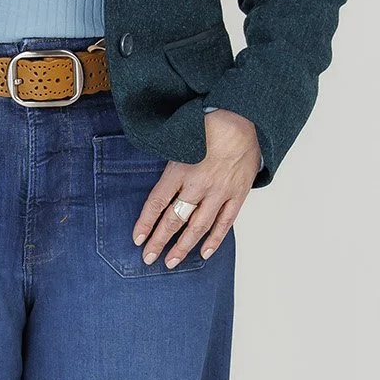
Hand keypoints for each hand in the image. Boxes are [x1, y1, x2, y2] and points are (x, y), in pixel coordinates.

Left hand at [132, 109, 261, 267]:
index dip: (145, 223)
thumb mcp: (180, 139)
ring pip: (198, 226)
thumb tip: (158, 185)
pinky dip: (214, 239)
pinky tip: (204, 253)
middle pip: (174, 219)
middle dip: (159, 241)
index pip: (157, 202)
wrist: (242, 117)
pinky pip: (224, 222)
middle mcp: (198, 184)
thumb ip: (170, 163)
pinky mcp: (237, 194)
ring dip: (183, 246)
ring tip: (171, 262)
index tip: (137, 238)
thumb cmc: (209, 124)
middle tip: (148, 257)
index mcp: (180, 169)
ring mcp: (219, 191)